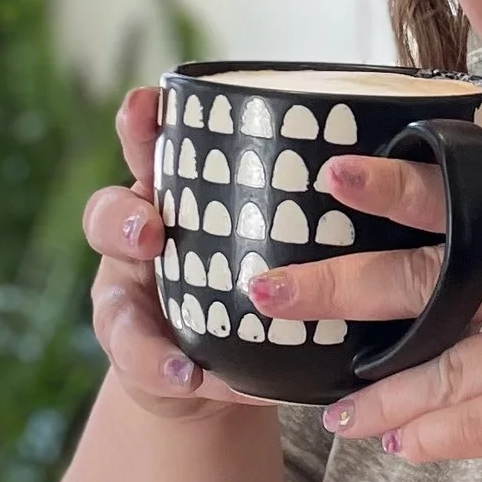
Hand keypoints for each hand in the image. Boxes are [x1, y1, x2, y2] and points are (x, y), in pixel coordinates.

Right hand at [83, 86, 274, 420]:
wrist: (224, 362)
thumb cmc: (259, 271)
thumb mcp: (275, 230)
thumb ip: (297, 205)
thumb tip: (373, 171)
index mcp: (174, 194)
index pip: (146, 146)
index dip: (140, 123)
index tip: (148, 104)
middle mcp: (141, 240)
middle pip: (108, 214)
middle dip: (123, 217)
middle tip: (151, 228)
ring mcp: (130, 300)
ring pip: (109, 298)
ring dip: (134, 318)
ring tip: (172, 335)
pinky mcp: (136, 354)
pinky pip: (140, 361)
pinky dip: (167, 369)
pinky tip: (190, 377)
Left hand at [248, 136, 481, 481]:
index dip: (401, 187)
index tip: (329, 176)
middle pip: (443, 273)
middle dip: (345, 281)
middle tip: (272, 290)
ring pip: (449, 362)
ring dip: (381, 392)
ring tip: (334, 413)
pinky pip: (480, 424)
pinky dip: (430, 436)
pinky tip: (394, 444)